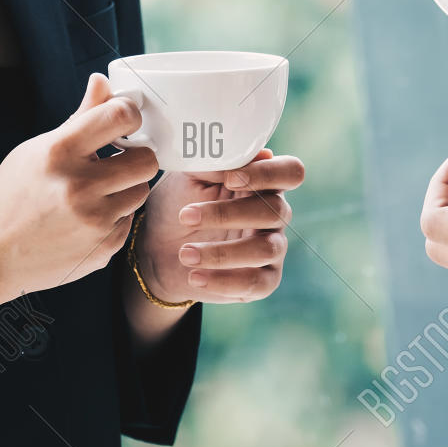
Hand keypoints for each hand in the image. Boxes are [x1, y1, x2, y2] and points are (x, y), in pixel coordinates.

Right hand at [0, 73, 158, 306]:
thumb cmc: (12, 195)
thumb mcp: (38, 149)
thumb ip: (79, 116)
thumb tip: (103, 81)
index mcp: (60, 152)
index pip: (119, 117)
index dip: (129, 115)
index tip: (125, 121)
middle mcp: (80, 187)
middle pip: (146, 160)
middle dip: (136, 156)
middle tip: (119, 159)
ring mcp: (94, 222)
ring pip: (141, 191)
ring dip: (126, 187)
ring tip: (97, 191)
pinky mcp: (103, 249)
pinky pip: (129, 220)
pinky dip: (115, 216)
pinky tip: (87, 218)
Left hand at [136, 149, 304, 304]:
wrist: (157, 248)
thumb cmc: (177, 204)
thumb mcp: (188, 177)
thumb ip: (211, 164)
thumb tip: (234, 163)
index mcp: (262, 183)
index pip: (289, 172)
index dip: (268, 174)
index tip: (230, 179)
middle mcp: (274, 214)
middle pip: (275, 211)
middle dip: (227, 214)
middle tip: (185, 216)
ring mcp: (272, 247)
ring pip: (265, 249)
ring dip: (222, 252)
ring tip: (185, 254)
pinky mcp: (263, 280)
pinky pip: (256, 284)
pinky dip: (224, 281)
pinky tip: (195, 277)